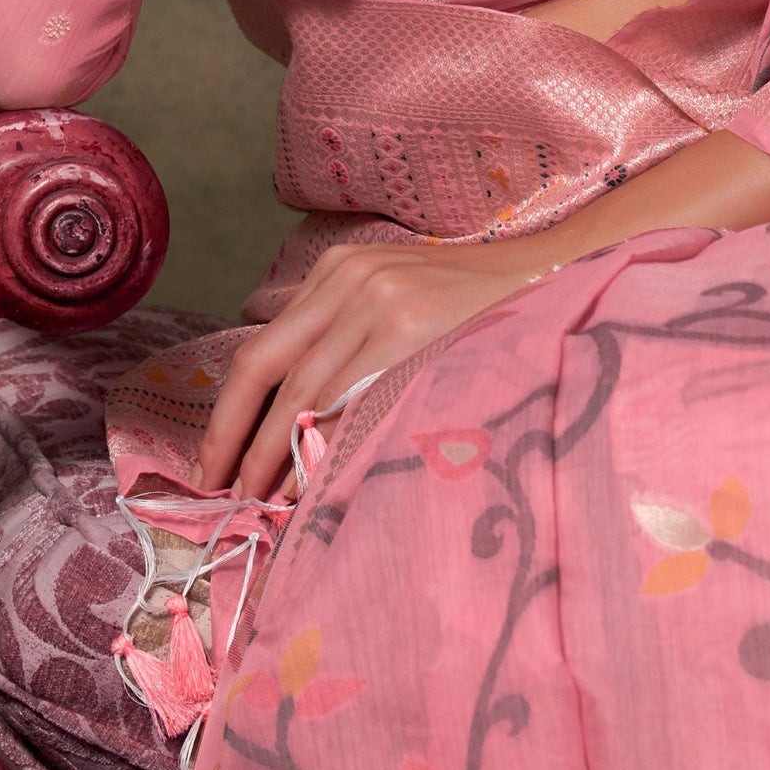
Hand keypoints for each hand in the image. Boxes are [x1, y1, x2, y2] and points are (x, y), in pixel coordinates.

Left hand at [196, 239, 551, 499]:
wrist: (557, 276)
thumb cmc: (478, 309)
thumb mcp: (400, 301)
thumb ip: (347, 337)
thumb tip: (290, 415)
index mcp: (339, 270)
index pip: (261, 349)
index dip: (229, 414)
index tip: (212, 464)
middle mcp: (351, 278)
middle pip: (263, 365)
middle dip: (231, 436)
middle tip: (214, 491)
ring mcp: (380, 299)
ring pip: (301, 389)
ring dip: (270, 451)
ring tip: (257, 499)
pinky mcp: (410, 328)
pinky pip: (348, 396)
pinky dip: (321, 442)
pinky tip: (310, 479)